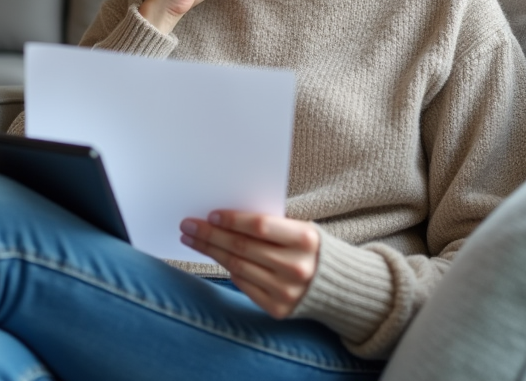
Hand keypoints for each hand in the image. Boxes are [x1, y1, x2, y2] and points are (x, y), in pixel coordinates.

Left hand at [180, 210, 319, 317]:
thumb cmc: (309, 249)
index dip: (231, 220)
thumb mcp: (300, 231)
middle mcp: (296, 267)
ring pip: (237, 266)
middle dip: (210, 235)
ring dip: (211, 252)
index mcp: (305, 240)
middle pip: (242, 247)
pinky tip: (215, 257)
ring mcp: (286, 291)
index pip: (259, 226)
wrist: (337, 286)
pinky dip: (227, 269)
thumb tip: (223, 218)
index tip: (209, 215)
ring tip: (192, 240)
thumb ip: (269, 225)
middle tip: (188, 225)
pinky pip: (243, 285)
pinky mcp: (278, 309)